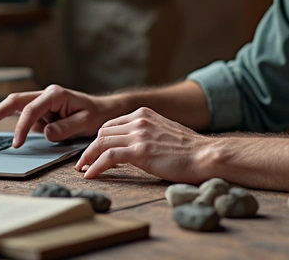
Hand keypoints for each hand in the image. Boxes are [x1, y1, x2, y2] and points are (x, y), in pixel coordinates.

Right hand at [0, 84, 119, 147]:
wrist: (104, 111)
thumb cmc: (96, 115)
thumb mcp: (86, 123)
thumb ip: (66, 128)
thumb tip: (46, 133)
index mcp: (55, 94)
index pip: (31, 110)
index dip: (21, 127)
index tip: (17, 144)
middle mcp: (45, 95)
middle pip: (14, 101)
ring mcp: (41, 102)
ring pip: (14, 106)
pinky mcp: (40, 111)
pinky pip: (20, 115)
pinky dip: (8, 122)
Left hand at [75, 107, 214, 182]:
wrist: (205, 155)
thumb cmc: (190, 149)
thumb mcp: (164, 132)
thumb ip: (148, 133)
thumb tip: (135, 146)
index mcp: (144, 113)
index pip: (111, 124)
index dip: (99, 139)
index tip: (93, 151)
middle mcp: (139, 120)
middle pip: (103, 132)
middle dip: (90, 148)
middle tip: (84, 163)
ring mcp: (139, 134)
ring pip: (102, 143)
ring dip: (88, 158)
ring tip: (83, 170)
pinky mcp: (140, 151)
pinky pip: (109, 156)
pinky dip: (96, 166)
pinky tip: (91, 174)